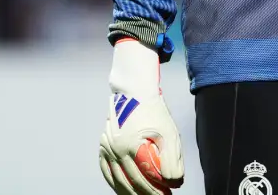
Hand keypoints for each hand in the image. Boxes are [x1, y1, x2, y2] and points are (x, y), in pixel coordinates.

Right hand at [98, 39, 183, 194]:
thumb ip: (172, 158)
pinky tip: (126, 191)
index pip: (144, 177)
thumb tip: (174, 182)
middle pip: (130, 181)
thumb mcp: (169, 132)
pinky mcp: (103, 146)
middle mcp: (115, 147)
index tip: (168, 194)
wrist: (134, 93)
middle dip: (146, 194)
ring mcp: (106, 147)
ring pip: (117, 180)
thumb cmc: (155, 112)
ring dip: (131, 193)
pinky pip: (106, 171)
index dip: (157, 190)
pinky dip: (116, 184)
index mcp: (130, 144)